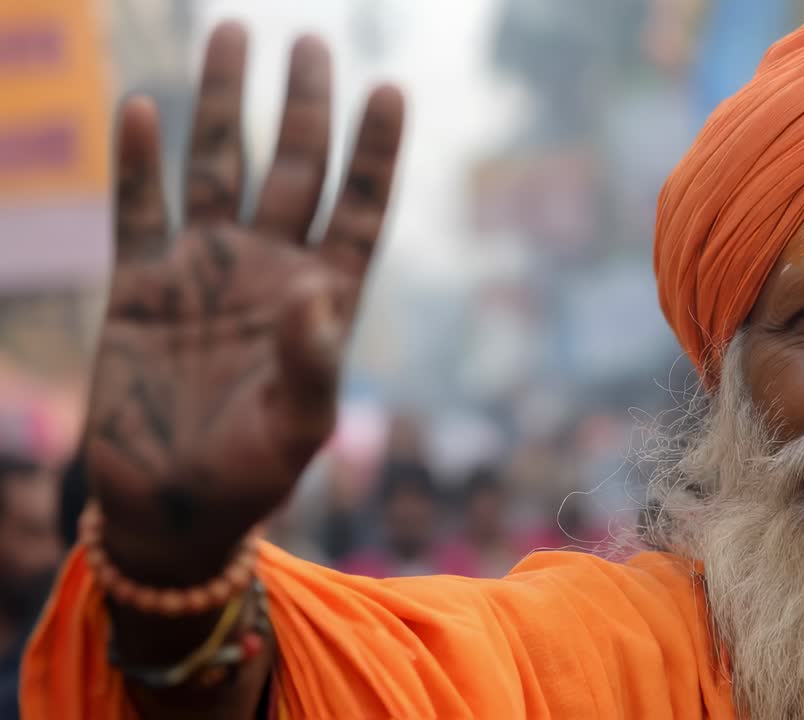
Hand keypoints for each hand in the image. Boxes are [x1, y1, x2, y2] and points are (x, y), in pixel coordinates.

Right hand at [86, 23, 403, 583]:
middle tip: (312, 41)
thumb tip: (320, 291)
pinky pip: (138, 211)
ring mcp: (204, 269)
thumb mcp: (297, 429)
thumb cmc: (249, 475)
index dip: (376, 152)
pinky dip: (138, 164)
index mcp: (321, 297)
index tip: (389, 89)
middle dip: (303, 106)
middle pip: (294, 169)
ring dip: (223, 105)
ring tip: (232, 33)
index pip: (360, 208)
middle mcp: (268, 269)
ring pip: (218, 168)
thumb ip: (313, 363)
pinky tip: (144, 110)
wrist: (169, 506)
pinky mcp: (139, 285)